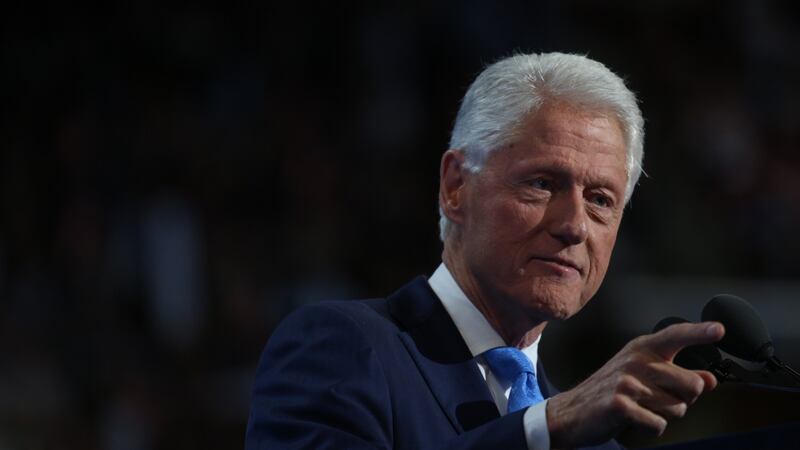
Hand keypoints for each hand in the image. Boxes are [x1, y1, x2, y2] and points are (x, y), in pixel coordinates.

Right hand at [546, 321, 724, 447]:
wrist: (572, 411)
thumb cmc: (610, 391)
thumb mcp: (643, 376)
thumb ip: (678, 376)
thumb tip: (710, 379)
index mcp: (642, 349)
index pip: (675, 336)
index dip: (699, 333)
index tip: (720, 330)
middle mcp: (636, 360)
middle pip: (692, 385)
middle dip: (683, 400)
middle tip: (658, 400)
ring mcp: (627, 382)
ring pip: (678, 408)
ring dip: (664, 416)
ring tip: (641, 408)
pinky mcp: (621, 404)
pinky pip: (659, 424)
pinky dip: (651, 428)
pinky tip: (634, 420)